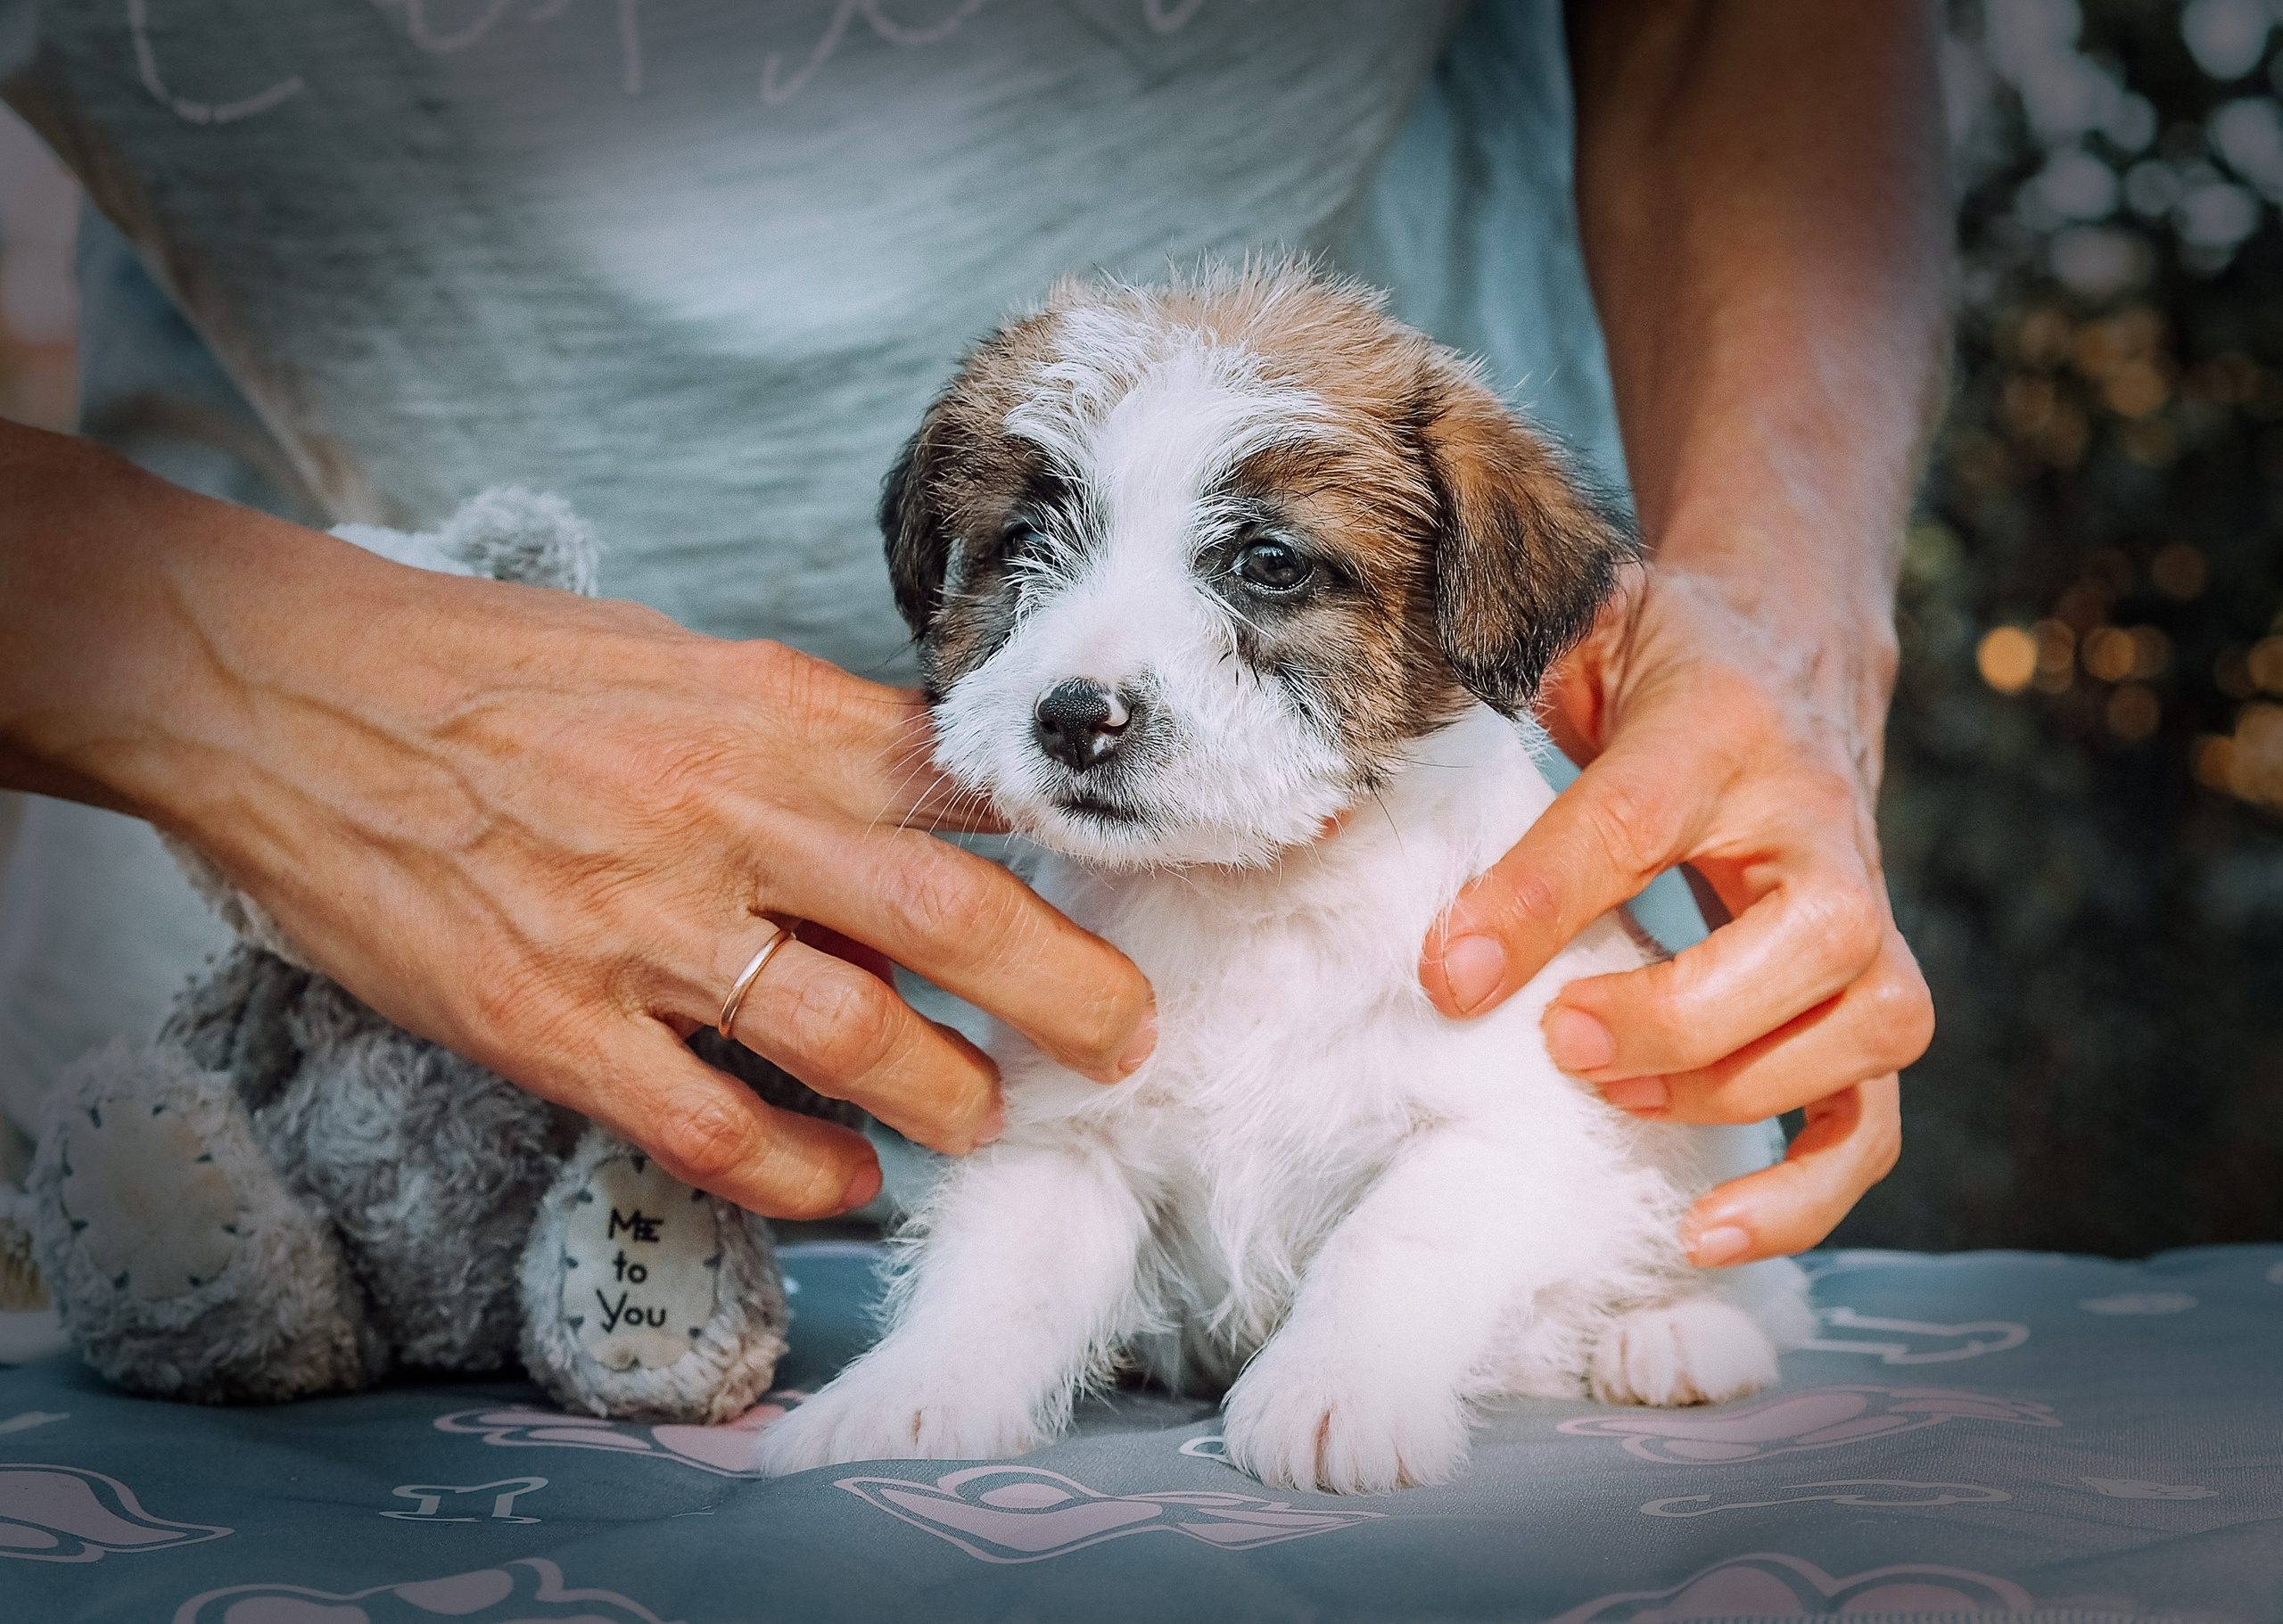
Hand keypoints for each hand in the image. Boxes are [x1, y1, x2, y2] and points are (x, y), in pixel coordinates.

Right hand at [1, 433, 1155, 1219]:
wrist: (282, 689)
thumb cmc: (495, 668)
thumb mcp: (679, 660)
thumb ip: (808, 741)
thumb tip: (924, 827)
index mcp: (767, 712)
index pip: (962, 777)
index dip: (1069, 838)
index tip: (1137, 884)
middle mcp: (721, 813)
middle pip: (950, 911)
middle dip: (1066, 990)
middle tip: (1127, 1044)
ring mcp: (633, 924)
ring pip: (849, 1034)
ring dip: (947, 1095)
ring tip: (988, 1120)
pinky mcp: (543, 1019)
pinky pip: (705, 1122)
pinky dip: (798, 1169)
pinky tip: (848, 1183)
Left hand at [1420, 562, 1929, 1264]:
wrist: (1789, 650)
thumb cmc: (1654, 661)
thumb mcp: (1569, 638)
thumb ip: (1477, 697)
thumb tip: (1337, 806)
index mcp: (1720, 727)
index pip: (1635, 819)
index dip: (1536, 903)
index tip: (1445, 976)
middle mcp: (1820, 827)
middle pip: (1804, 939)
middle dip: (1674, 1014)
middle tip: (1555, 1038)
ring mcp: (1867, 918)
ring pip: (1863, 1029)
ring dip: (1734, 1088)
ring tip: (1609, 1092)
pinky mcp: (1871, 992)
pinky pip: (1874, 1112)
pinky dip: (1809, 1188)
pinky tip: (1705, 1230)